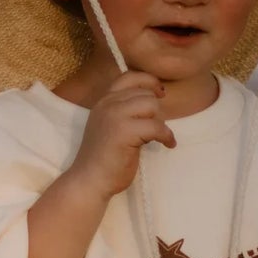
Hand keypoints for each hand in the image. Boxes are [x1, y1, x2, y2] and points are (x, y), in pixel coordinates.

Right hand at [67, 71, 175, 199]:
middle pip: (145, 94)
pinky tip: (168, 144)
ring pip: (152, 106)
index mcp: (103, 101)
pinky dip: (167, 136)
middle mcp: (108, 104)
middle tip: (154, 129)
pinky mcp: (125, 131)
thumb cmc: (103, 158)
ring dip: (160, 122)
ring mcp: (115, 116)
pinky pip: (157, 126)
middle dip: (156, 111)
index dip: (148, 81)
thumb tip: (153, 103)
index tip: (160, 93)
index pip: (129, 77)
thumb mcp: (110, 126)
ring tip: (158, 137)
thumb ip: (124, 111)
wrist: (89, 180)